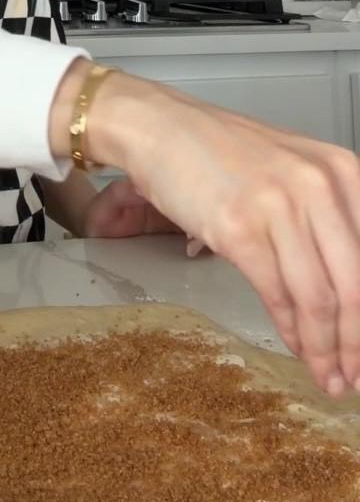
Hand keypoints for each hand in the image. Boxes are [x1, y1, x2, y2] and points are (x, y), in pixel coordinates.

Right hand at [77, 68, 359, 397]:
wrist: (161, 127)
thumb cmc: (222, 151)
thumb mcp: (294, 172)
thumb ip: (329, 220)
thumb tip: (352, 290)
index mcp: (342, 171)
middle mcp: (318, 186)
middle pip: (356, 286)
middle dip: (355, 343)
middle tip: (354, 374)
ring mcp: (278, 206)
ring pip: (320, 299)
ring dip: (326, 349)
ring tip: (328, 374)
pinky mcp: (239, 228)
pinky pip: (278, 295)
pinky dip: (292, 332)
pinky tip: (297, 346)